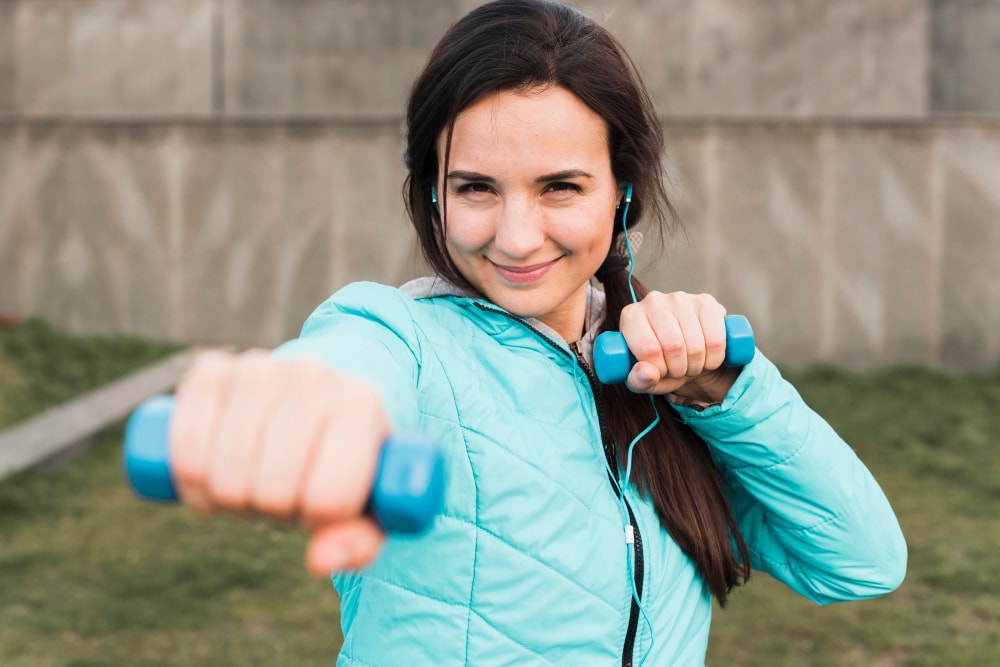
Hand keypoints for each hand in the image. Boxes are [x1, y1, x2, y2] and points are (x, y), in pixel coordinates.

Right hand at [169, 350, 388, 575]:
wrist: (324, 391)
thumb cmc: (349, 459)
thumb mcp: (371, 504)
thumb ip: (357, 543)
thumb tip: (319, 562)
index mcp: (361, 406)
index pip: (327, 498)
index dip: (317, 518)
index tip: (321, 502)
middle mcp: (312, 377)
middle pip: (271, 491)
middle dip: (273, 510)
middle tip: (285, 493)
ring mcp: (259, 367)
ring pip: (225, 475)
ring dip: (231, 499)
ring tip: (256, 480)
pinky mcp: (209, 369)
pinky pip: (184, 449)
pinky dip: (191, 481)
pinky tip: (213, 474)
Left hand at [618, 291, 740, 401]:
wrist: (684, 352)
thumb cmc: (658, 365)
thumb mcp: (643, 379)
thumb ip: (638, 380)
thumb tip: (648, 373)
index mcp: (631, 316)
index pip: (649, 349)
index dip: (659, 369)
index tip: (660, 372)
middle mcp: (653, 301)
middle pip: (674, 346)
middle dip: (678, 369)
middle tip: (677, 370)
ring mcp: (681, 298)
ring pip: (696, 345)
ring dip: (696, 365)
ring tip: (689, 364)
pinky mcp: (706, 302)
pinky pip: (716, 340)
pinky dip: (713, 358)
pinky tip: (706, 357)